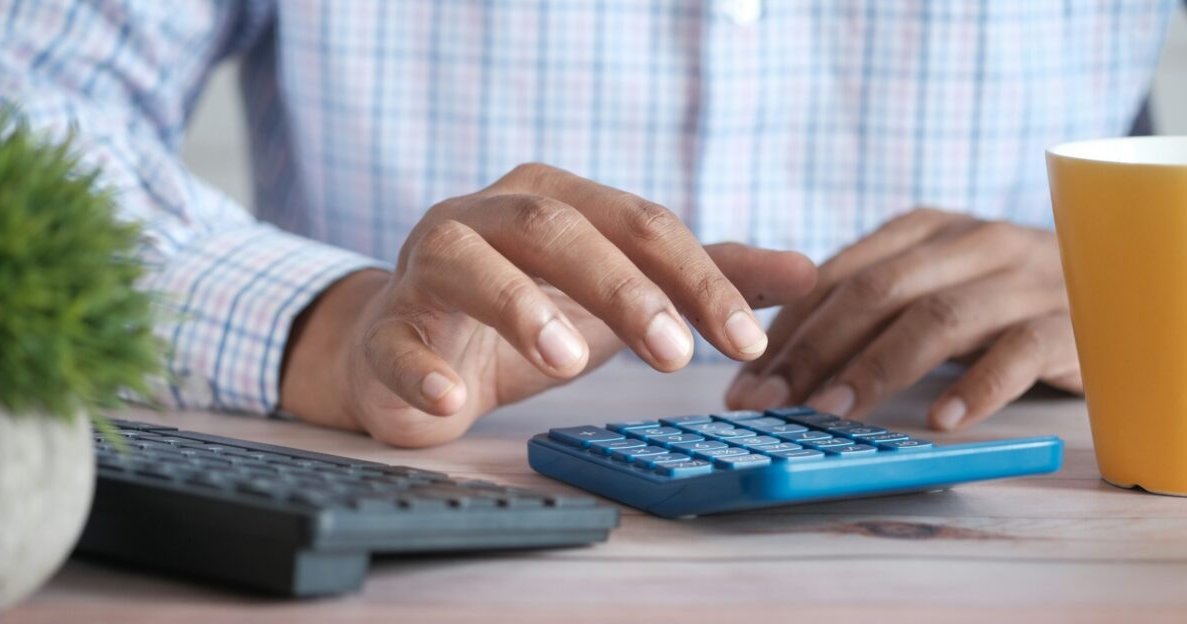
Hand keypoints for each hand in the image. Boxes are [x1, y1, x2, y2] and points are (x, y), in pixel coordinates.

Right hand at [282, 163, 816, 446]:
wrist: (414, 348)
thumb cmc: (528, 313)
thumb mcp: (621, 293)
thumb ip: (704, 278)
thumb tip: (808, 271)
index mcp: (555, 199)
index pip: (639, 223)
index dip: (697, 277)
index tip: (747, 340)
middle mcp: (488, 216)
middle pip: (557, 227)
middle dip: (621, 287)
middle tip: (675, 355)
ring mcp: (428, 266)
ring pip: (467, 262)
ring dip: (518, 306)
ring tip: (568, 360)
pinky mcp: (386, 328)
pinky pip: (395, 342)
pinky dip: (421, 370)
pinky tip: (453, 402)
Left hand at [725, 208, 1081, 430]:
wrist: (1116, 287)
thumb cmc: (997, 300)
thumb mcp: (930, 285)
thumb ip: (865, 306)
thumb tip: (772, 355)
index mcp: (924, 229)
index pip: (838, 274)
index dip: (787, 328)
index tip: (745, 380)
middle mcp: (971, 242)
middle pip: (878, 291)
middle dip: (813, 348)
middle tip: (770, 401)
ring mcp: (1023, 278)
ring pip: (939, 316)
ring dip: (878, 367)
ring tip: (833, 412)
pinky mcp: (1070, 321)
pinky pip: (1020, 351)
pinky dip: (978, 386)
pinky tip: (942, 422)